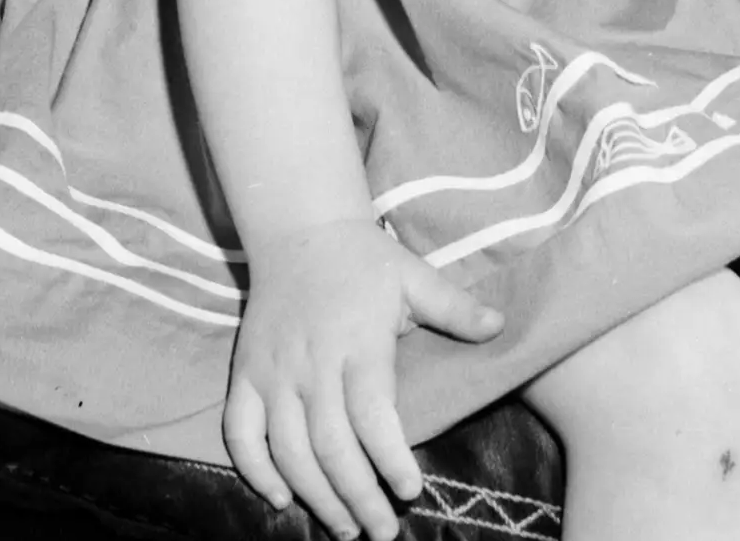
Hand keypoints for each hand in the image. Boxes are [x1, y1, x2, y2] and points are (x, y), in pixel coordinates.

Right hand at [226, 218, 498, 540]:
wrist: (299, 229)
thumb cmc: (364, 259)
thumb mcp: (413, 275)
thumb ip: (454, 307)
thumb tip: (500, 326)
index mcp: (356, 343)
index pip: (371, 415)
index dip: (389, 459)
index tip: (412, 491)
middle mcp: (311, 364)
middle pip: (330, 446)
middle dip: (358, 498)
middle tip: (383, 532)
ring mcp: (272, 371)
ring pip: (288, 450)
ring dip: (316, 497)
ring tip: (345, 528)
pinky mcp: (244, 373)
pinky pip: (240, 432)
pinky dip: (256, 471)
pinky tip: (282, 499)